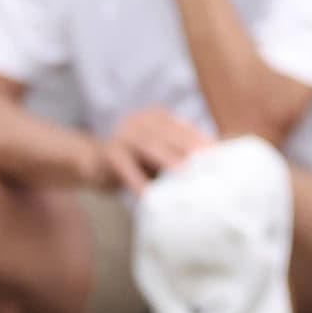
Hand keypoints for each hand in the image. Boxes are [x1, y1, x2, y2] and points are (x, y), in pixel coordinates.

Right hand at [100, 106, 214, 189]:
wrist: (92, 164)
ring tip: (183, 175)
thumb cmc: (136, 163)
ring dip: (167, 160)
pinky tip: (148, 195)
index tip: (219, 156)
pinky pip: (125, 166)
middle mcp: (140, 120)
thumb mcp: (160, 156)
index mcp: (158, 117)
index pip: (184, 128)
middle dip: (189, 150)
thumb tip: (213, 167)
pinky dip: (137, 181)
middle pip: (169, 135)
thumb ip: (180, 155)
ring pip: (149, 145)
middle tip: (208, 166)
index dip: (201, 142)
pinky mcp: (108, 152)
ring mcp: (122, 133)